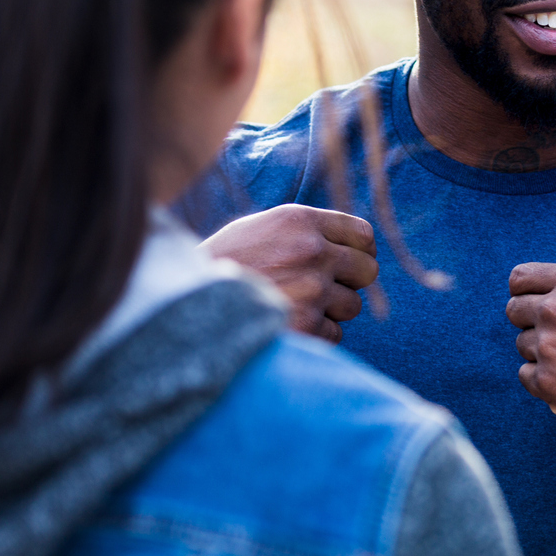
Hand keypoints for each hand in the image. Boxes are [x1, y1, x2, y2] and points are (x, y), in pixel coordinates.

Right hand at [203, 206, 377, 342]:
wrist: (188, 302)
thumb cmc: (223, 265)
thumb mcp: (259, 228)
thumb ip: (304, 231)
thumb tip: (349, 245)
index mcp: (300, 220)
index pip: (363, 234)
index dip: (360, 251)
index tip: (348, 262)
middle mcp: (312, 250)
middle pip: (367, 271)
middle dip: (350, 282)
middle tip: (323, 289)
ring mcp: (312, 289)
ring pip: (352, 306)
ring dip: (330, 311)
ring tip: (294, 307)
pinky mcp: (307, 324)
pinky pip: (334, 333)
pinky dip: (315, 335)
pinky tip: (286, 325)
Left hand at [507, 262, 555, 537]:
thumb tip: (529, 297)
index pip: (519, 279)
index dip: (527, 294)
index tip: (536, 306)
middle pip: (514, 310)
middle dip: (532, 324)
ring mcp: (549, 345)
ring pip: (523, 345)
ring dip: (544, 355)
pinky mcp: (547, 381)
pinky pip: (526, 376)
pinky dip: (546, 381)